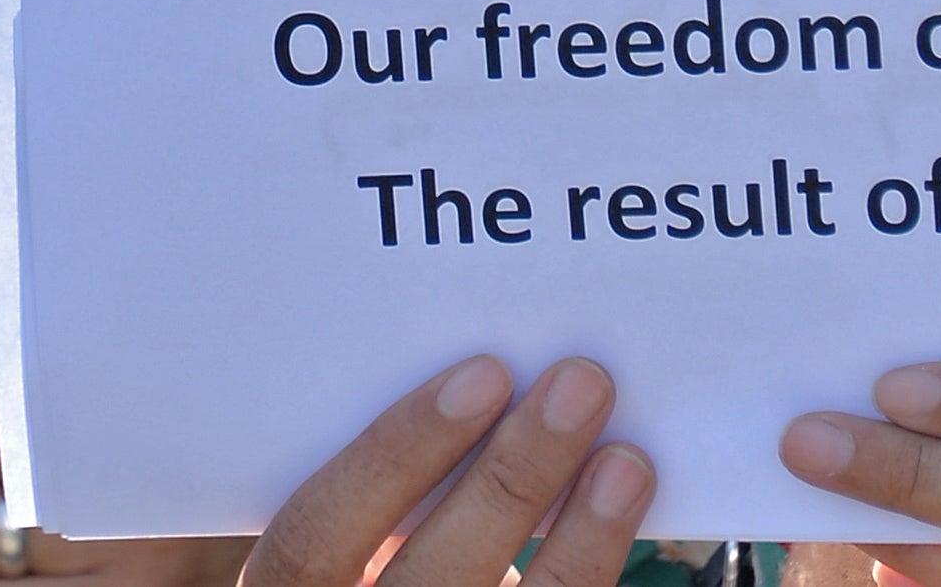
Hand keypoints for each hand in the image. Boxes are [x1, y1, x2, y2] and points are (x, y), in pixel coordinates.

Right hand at [244, 356, 652, 586]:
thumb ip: (389, 494)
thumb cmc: (378, 567)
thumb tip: (495, 388)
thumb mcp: (351, 541)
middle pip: (428, 580)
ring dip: (579, 541)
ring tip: (626, 461)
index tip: (486, 374)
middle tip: (580, 385)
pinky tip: (620, 523)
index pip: (315, 536)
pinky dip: (591, 575)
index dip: (396, 452)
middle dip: (513, 477)